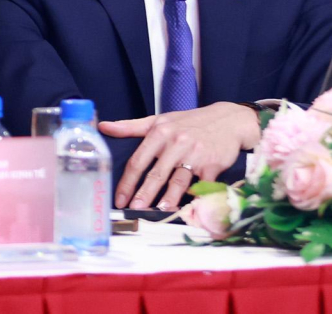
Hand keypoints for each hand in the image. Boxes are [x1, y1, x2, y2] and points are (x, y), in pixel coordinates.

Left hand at [101, 102, 259, 210]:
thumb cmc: (188, 122)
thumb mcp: (159, 120)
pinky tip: (185, 207)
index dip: (127, 181)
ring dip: (167, 198)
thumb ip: (131, 126)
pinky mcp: (213, 165)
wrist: (228, 121)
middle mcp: (175, 143)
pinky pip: (200, 185)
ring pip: (177, 181)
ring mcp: (195, 155)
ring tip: (157, 211)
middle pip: (156, 173)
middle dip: (144, 194)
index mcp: (159, 132)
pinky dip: (192, 197)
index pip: (138, 161)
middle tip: (133, 210)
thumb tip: (103, 127)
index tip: (119, 197)